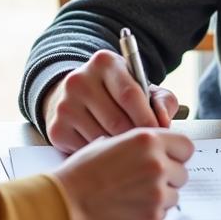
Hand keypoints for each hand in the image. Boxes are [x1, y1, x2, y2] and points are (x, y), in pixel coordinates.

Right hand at [42, 49, 177, 153]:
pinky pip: (86, 151)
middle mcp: (79, 80)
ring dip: (120, 152)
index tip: (160, 136)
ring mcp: (64, 105)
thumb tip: (163, 122)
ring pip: (102, 138)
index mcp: (104, 62)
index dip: (148, 119)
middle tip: (149, 151)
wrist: (76, 96)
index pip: (130, 94)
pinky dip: (101, 157)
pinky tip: (107, 154)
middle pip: (116, 121)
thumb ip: (160, 100)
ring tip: (129, 154)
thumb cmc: (116, 94)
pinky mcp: (56, 128)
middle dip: (136, 140)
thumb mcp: (140, 87)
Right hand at [51, 128, 194, 219]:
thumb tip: (160, 148)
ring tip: (134, 192)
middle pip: (182, 171)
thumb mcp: (112, 141)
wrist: (67, 201)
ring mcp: (157, 192)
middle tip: (146, 178)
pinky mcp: (152, 216)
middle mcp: (157, 164)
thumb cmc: (84, 170)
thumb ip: (141, 142)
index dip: (177, 152)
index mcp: (148, 140)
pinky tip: (130, 205)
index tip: (168, 157)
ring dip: (162, 193)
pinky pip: (165, 212)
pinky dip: (152, 210)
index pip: (186, 145)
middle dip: (169, 174)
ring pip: (175, 193)